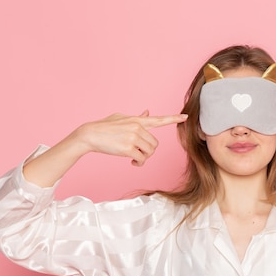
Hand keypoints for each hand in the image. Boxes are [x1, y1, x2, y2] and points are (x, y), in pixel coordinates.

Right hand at [72, 111, 187, 165]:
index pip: (158, 119)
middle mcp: (137, 127)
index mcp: (137, 120)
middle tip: (138, 153)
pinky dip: (139, 163)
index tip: (185, 117)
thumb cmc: (104, 127)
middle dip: (148, 151)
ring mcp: (133, 137)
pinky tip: (132, 161)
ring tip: (133, 157)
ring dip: (143, 158)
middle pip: (155, 144)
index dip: (173, 118)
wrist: (90, 134)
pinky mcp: (128, 148)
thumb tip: (148, 112)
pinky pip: (142, 159)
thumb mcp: (121, 118)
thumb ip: (136, 117)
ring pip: (149, 152)